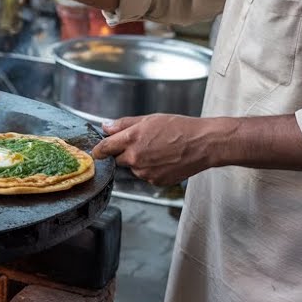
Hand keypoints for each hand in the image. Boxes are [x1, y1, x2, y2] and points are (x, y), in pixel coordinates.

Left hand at [91, 115, 219, 185]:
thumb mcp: (149, 119)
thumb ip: (124, 124)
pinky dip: (151, 169)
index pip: (104, 148)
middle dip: (124, 153)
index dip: (98, 150)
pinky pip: (146, 176)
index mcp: (132, 139)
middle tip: (143, 144)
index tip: (97, 152)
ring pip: (133, 168)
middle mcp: (136, 158)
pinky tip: (165, 160)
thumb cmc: (181, 128)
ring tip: (159, 151)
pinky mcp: (156, 181)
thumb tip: (106, 127)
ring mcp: (146, 172)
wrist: (204, 144)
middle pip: (118, 159)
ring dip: (139, 161)